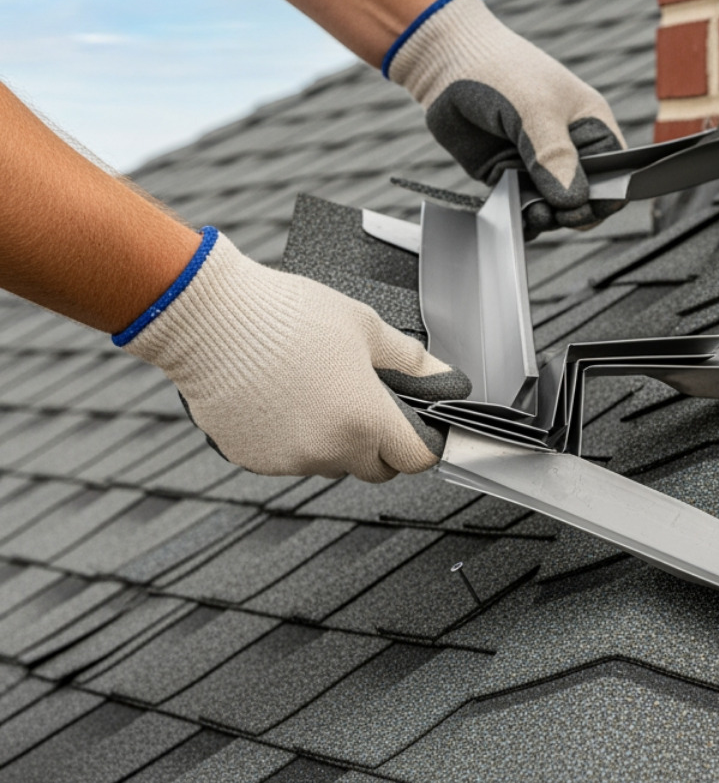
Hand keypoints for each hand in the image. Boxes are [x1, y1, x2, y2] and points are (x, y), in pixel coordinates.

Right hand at [121, 229, 470, 481]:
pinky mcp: (254, 460)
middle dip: (376, 442)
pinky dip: (291, 440)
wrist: (208, 317)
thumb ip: (412, 362)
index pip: (415, 459)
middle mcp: (330, 449)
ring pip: (329, 463)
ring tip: (311, 390)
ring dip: (331, 440)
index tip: (413, 426)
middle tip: (359, 400)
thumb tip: (445, 379)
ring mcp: (290, 459)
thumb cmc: (284, 316)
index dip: (419, 441)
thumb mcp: (365, 327)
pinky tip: (279, 400)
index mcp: (366, 420)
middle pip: (374, 467)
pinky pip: (289, 460)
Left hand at [387, 0, 624, 235]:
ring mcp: (537, 164)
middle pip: (585, 198)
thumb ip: (555, 156)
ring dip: (546, 218)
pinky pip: (522, 207)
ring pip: (553, 208)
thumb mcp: (536, 109)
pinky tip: (518, 219)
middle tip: (555, 213)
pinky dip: (522, 218)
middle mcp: (568, 148)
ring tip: (533, 214)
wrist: (447, 61)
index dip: (606, 195)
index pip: (616, 173)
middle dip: (573, 212)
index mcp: (591, 126)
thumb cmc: (502, 70)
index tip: (584, 206)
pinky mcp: (508, 174)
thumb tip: (573, 201)